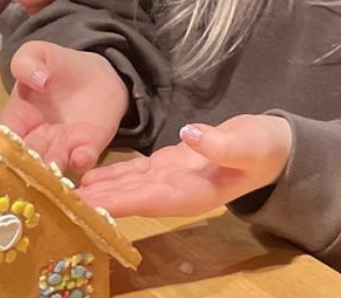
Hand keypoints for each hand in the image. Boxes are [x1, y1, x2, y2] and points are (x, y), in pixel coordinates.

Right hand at [0, 41, 127, 174]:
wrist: (97, 73)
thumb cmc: (58, 67)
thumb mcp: (36, 54)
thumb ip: (26, 62)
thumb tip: (38, 80)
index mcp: (17, 118)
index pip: (4, 136)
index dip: (1, 145)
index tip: (2, 151)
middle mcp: (38, 139)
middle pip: (28, 157)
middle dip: (27, 164)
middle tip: (27, 166)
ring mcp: (63, 146)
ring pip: (54, 163)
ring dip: (52, 168)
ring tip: (51, 167)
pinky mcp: (89, 146)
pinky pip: (83, 158)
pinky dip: (82, 160)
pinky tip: (81, 158)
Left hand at [76, 115, 292, 218]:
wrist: (276, 147)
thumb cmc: (265, 148)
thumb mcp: (249, 145)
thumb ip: (221, 144)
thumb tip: (190, 135)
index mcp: (195, 193)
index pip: (150, 200)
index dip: (119, 203)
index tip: (90, 205)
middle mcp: (179, 192)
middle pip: (132, 199)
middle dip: (100, 201)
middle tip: (64, 200)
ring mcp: (173, 180)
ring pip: (131, 186)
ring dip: (101, 189)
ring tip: (68, 190)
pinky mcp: (172, 165)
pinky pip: (138, 172)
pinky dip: (115, 174)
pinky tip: (93, 176)